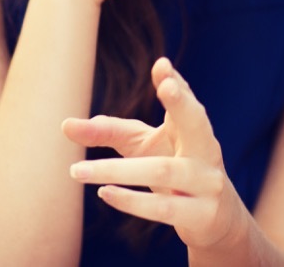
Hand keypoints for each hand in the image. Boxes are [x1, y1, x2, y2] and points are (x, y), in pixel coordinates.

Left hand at [63, 58, 245, 250]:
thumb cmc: (175, 172)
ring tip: (76, 170)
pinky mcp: (202, 214)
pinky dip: (131, 201)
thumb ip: (110, 133)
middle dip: (182, 103)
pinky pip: (163, 209)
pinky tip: (103, 192)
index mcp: (194, 129)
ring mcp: (208, 182)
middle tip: (167, 85)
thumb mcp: (144, 148)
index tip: (161, 65)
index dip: (176, 84)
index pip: (185, 101)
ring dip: (118, 171)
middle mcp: (207, 150)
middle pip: (196, 122)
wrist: (217, 219)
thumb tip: (65, 125)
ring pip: (163, 171)